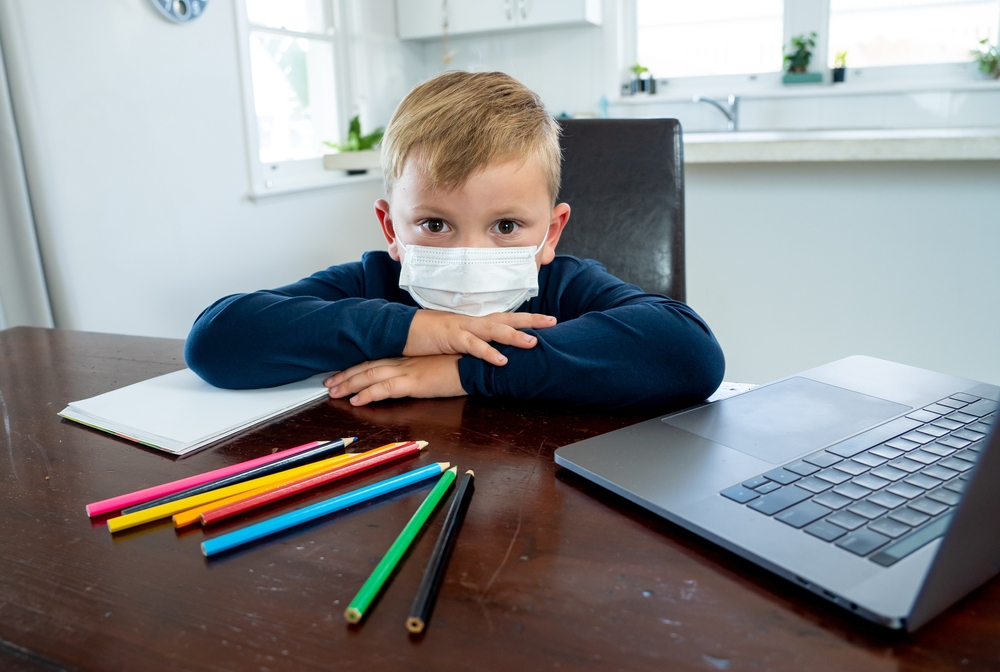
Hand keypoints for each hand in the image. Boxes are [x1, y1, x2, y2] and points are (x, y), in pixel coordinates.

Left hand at [324, 355, 465, 405]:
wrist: (479, 364)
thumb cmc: (464, 364)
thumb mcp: (440, 365)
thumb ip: (425, 370)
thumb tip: (417, 378)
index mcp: (410, 357)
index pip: (377, 360)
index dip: (358, 367)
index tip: (343, 373)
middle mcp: (404, 361)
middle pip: (368, 366)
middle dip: (346, 375)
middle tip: (328, 384)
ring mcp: (408, 370)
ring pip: (370, 376)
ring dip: (349, 384)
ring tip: (334, 393)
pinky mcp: (414, 382)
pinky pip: (384, 388)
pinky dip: (368, 394)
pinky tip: (356, 401)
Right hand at [403, 310, 555, 365]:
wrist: (401, 329)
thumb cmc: (426, 336)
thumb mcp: (454, 339)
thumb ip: (472, 344)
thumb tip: (488, 351)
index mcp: (474, 322)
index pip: (505, 318)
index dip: (526, 318)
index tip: (547, 320)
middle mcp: (472, 322)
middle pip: (506, 318)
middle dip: (530, 320)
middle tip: (553, 322)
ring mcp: (462, 328)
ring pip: (493, 330)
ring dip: (514, 336)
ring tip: (534, 343)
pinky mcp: (450, 338)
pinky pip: (473, 346)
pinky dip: (488, 353)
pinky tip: (502, 360)